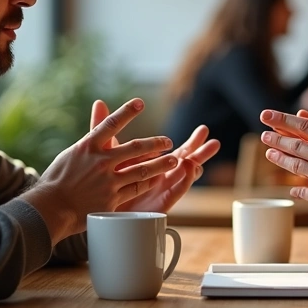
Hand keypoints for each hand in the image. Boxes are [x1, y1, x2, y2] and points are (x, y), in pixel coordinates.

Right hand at [24, 99, 176, 243]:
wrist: (51, 208)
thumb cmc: (58, 180)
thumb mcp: (71, 152)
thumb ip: (91, 135)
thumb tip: (99, 107)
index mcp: (88, 147)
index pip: (111, 124)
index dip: (126, 112)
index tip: (140, 103)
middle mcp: (100, 161)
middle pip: (135, 148)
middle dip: (155, 143)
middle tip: (168, 141)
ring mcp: (108, 181)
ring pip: (142, 170)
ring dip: (160, 164)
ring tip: (174, 160)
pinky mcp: (112, 198)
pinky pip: (136, 188)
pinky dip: (148, 182)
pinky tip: (157, 179)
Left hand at [89, 100, 219, 213]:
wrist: (94, 205)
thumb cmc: (101, 179)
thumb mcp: (105, 148)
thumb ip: (105, 126)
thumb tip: (99, 101)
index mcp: (155, 165)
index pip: (178, 152)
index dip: (191, 142)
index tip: (203, 130)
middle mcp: (161, 177)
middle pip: (186, 163)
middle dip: (199, 151)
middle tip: (213, 141)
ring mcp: (160, 190)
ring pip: (182, 178)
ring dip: (193, 167)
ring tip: (200, 157)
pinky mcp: (156, 203)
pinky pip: (174, 192)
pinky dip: (183, 181)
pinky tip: (189, 171)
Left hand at [258, 95, 307, 227]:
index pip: (307, 126)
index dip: (285, 119)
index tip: (269, 115)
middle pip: (297, 144)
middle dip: (277, 137)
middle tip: (264, 133)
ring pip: (296, 165)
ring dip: (280, 157)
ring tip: (268, 152)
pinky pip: (305, 192)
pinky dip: (297, 190)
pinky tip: (290, 189)